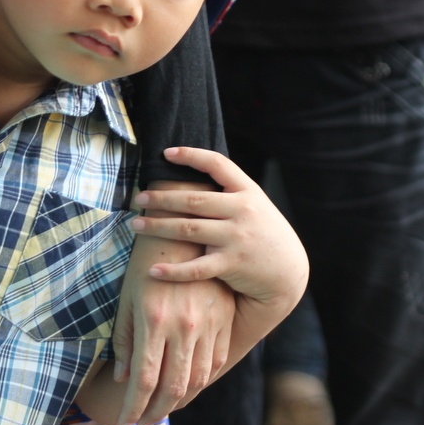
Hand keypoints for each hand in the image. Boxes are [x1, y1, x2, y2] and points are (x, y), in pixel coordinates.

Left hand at [110, 203, 233, 424]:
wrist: (182, 235)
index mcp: (154, 321)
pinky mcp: (224, 318)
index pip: (144, 380)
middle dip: (155, 411)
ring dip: (179, 401)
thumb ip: (126, 342)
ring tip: (163, 410)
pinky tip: (188, 386)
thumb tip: (125, 379)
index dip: (133, 408)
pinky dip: (202, 380)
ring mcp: (208, 323)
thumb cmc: (144, 266)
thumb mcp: (128, 300)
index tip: (124, 423)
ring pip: (198, 378)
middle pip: (173, 386)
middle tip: (143, 422)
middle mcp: (184, 325)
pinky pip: (215, 360)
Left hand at [130, 147, 308, 308]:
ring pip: (188, 230)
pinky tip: (154, 269)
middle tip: (139, 199)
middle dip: (161, 199)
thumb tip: (191, 174)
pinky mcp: (232, 264)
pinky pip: (196, 268)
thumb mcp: (254, 205)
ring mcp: (237, 237)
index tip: (166, 153)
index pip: (217, 164)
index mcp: (247, 191)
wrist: (288, 271)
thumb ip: (229, 193)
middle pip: (193, 201)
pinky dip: (173, 270)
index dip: (191, 155)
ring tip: (135, 226)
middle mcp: (243, 210)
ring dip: (157, 227)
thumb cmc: (263, 234)